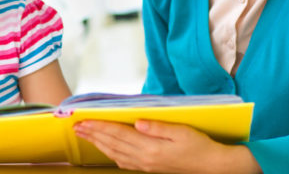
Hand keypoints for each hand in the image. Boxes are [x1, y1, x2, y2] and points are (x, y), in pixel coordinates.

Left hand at [74, 120, 259, 173]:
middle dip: (93, 134)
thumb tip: (137, 121)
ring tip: (85, 135)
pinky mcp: (149, 168)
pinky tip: (105, 148)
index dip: (100, 126)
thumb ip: (157, 127)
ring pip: (114, 154)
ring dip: (98, 143)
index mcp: (151, 147)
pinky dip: (110, 153)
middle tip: (76, 126)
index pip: (119, 134)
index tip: (84, 120)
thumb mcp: (182, 131)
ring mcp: (146, 166)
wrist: (212, 167)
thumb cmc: (199, 146)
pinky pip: (123, 161)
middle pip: (112, 144)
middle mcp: (145, 158)